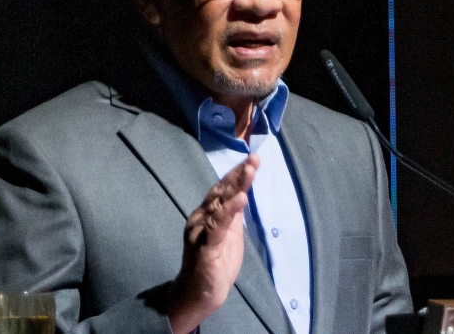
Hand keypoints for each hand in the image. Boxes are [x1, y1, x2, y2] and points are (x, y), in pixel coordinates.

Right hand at [167, 153, 259, 333]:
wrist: (199, 295)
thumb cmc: (215, 263)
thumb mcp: (230, 233)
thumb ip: (233, 213)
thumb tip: (243, 191)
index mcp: (208, 214)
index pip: (223, 189)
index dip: (237, 173)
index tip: (253, 159)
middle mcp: (201, 218)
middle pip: (221, 192)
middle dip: (238, 174)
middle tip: (254, 158)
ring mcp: (201, 231)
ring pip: (219, 204)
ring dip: (235, 187)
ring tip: (250, 172)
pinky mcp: (204, 247)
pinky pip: (217, 226)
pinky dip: (229, 211)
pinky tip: (241, 200)